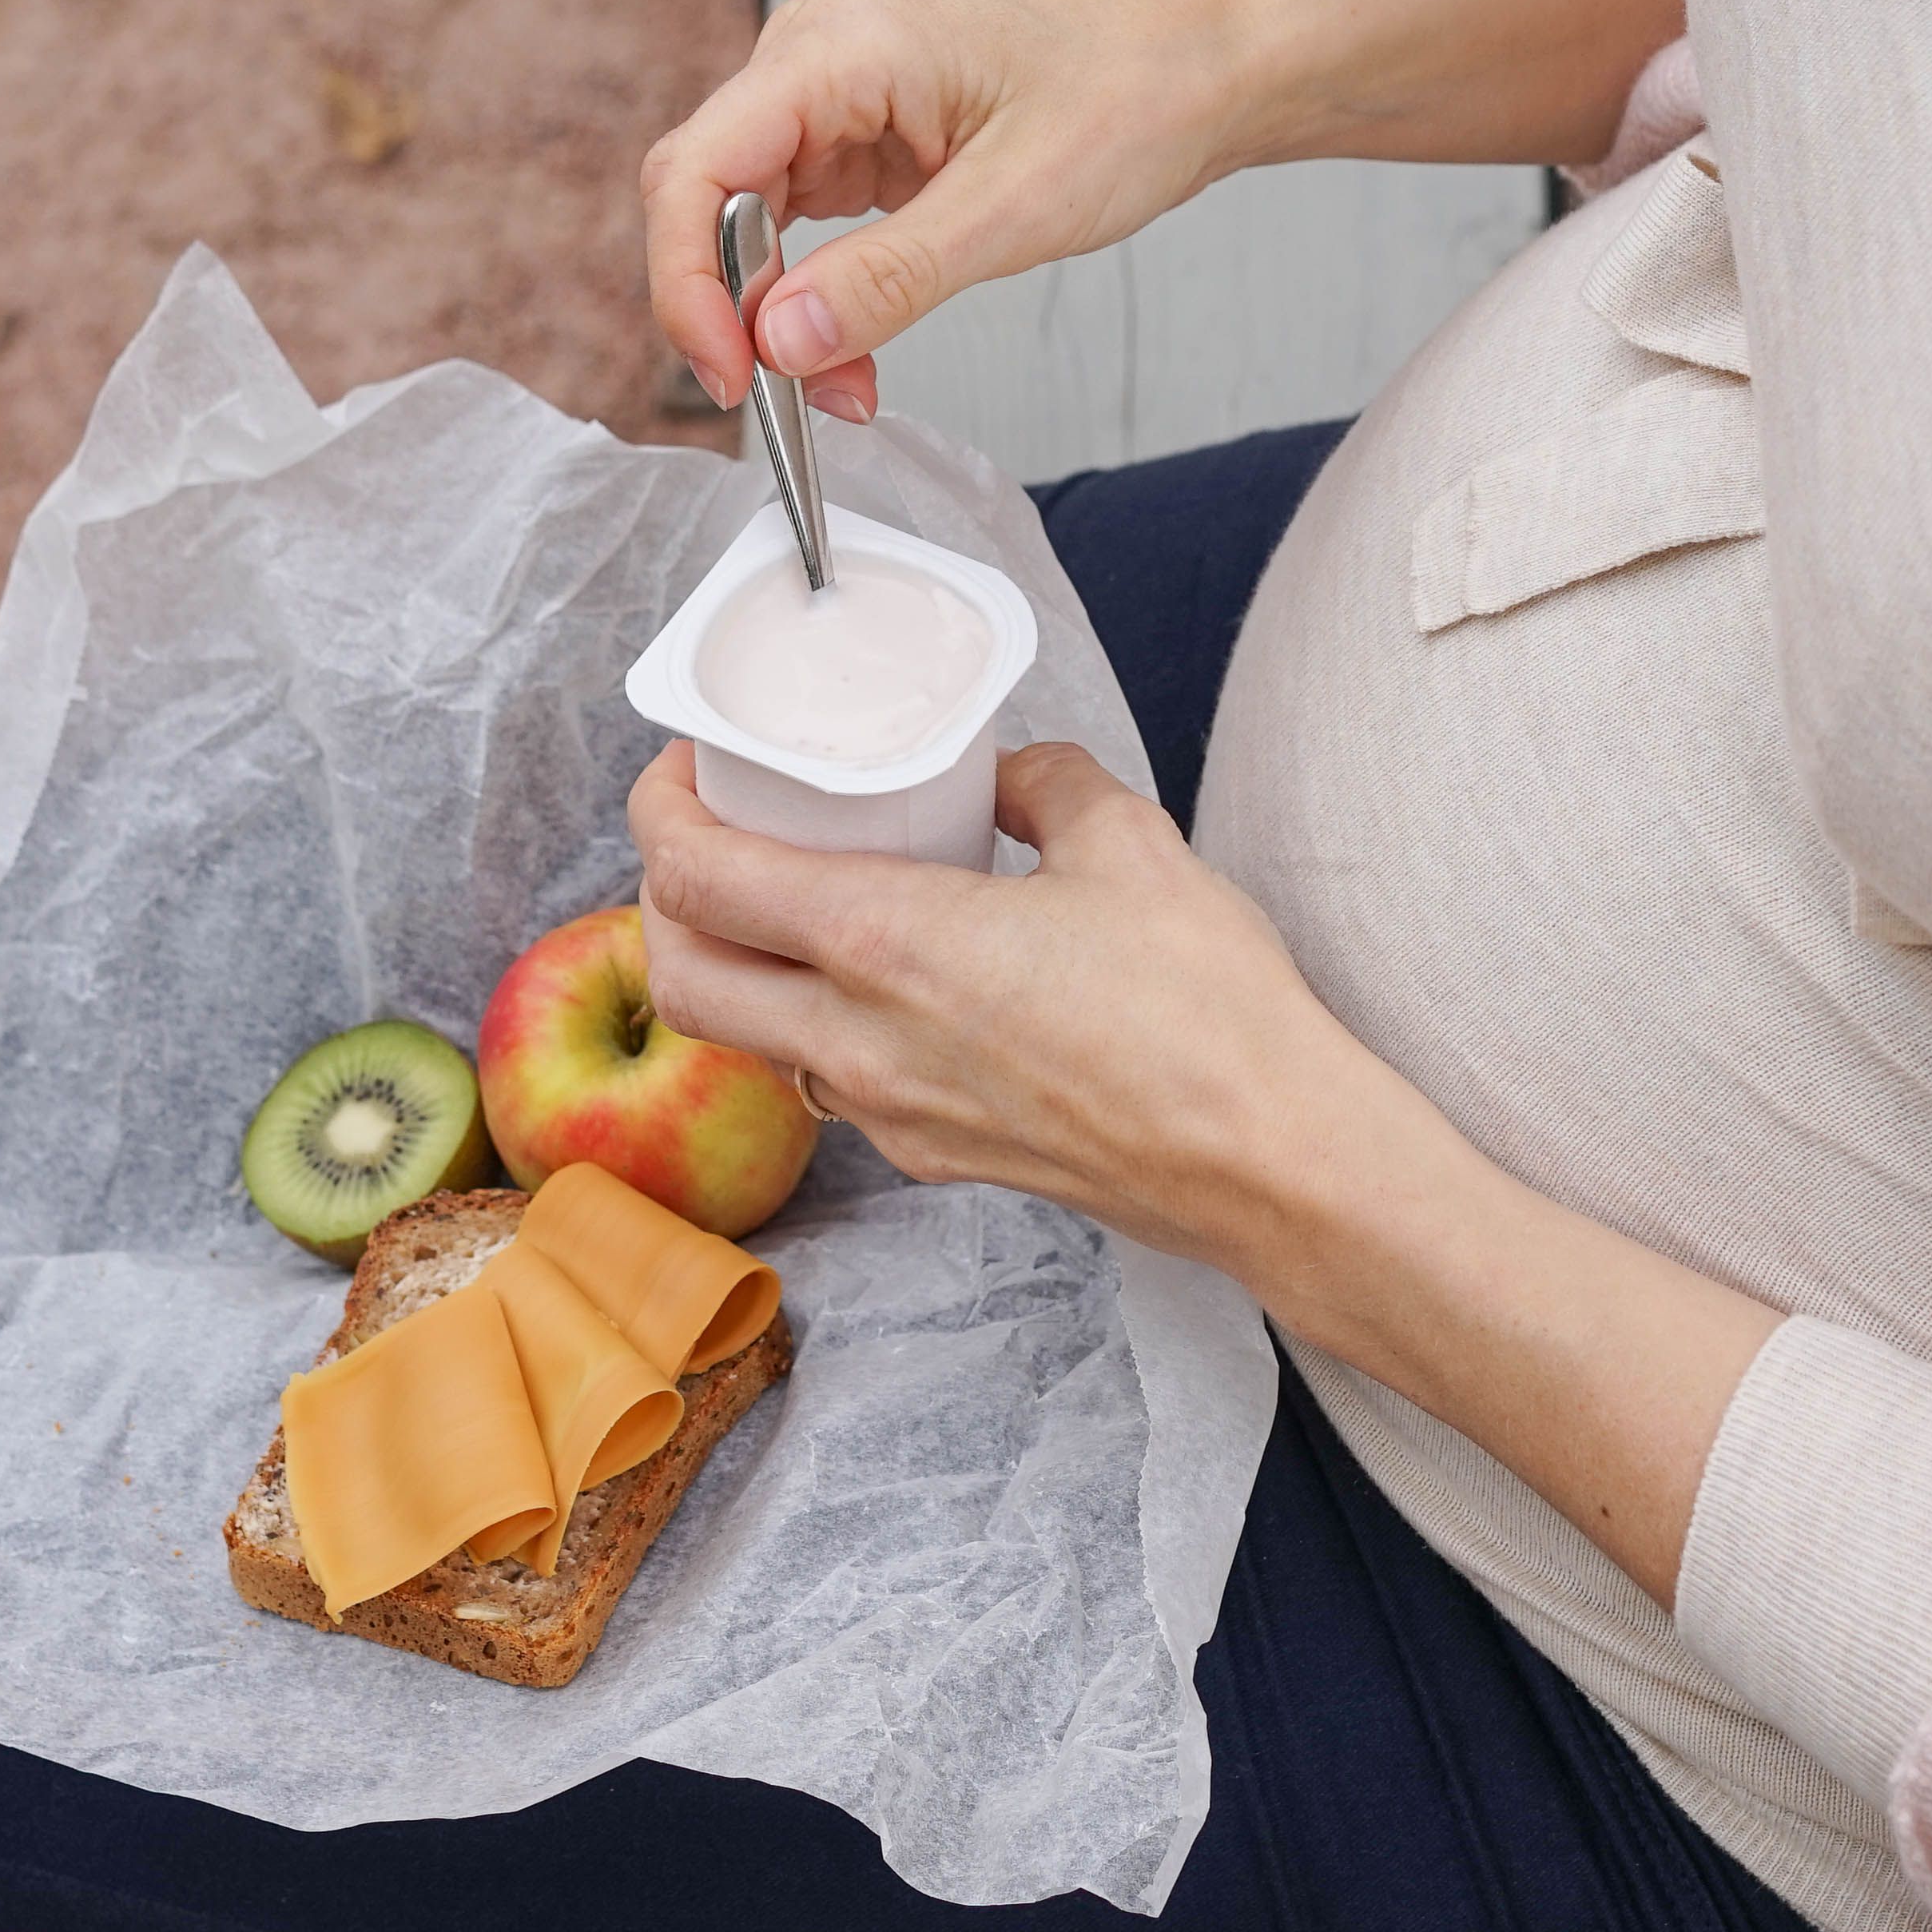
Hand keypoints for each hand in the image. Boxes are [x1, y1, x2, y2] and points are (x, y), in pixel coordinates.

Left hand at [626, 734, 1779, 1606]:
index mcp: (886, 944)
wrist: (1271, 1161)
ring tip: (786, 901)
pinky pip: (826, 1080)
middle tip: (711, 835)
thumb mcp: (1129, 844)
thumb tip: (1008, 771)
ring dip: (734, 968)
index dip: (660, 812)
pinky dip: (811, 1020)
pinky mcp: (931, 1154)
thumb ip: (1047, 786)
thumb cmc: (1208, 1011)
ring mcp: (889, 1112)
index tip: (685, 770)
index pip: (695, 879)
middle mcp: (860, 1039)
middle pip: (680, 975)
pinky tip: (876, 977)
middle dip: (664, 899)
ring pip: (745, 1036)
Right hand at [639, 0, 1689, 425]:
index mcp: (833, 50)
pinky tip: (856, 356)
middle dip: (734, 314)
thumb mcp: (1014, 208)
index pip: (694, 171)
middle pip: (706, 203)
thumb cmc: (1133, 95)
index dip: (686, 284)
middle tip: (786, 404)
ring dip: (780, 321)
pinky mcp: (864, 144)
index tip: (730, 375)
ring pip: (750, 230)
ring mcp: (836, 103)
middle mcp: (814, 65)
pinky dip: (819, 305)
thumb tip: (777, 342)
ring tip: (846, 391)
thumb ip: (887, 278)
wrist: (1210, 65)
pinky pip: (804, 236)